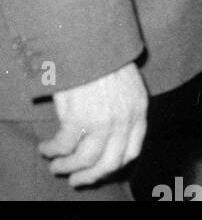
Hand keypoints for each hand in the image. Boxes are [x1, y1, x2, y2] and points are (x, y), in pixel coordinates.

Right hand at [40, 63, 147, 187]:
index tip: (98, 170)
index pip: (131, 151)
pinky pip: (62, 147)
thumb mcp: (128, 84)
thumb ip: (124, 110)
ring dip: (66, 167)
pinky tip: (45, 148)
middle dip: (90, 176)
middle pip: (109, 163)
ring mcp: (102, 120)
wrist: (91, 40)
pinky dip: (51, 151)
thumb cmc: (105, 59)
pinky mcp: (79, 118)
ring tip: (56, 164)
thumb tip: (110, 137)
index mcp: (139, 109)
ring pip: (84, 160)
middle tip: (75, 179)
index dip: (113, 166)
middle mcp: (124, 119)